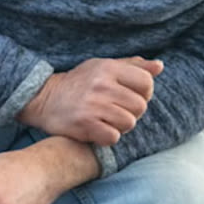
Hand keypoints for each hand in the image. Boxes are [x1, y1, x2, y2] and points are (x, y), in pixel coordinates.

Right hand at [18, 56, 162, 145]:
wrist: (43, 97)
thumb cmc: (80, 82)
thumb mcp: (103, 66)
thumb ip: (133, 66)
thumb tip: (159, 66)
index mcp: (109, 68)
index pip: (147, 82)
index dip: (144, 93)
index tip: (131, 96)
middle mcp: (102, 85)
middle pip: (140, 106)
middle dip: (132, 112)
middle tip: (117, 110)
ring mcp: (93, 105)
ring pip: (129, 123)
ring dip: (121, 126)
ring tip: (108, 120)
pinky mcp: (84, 125)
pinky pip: (113, 137)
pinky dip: (108, 137)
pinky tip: (99, 129)